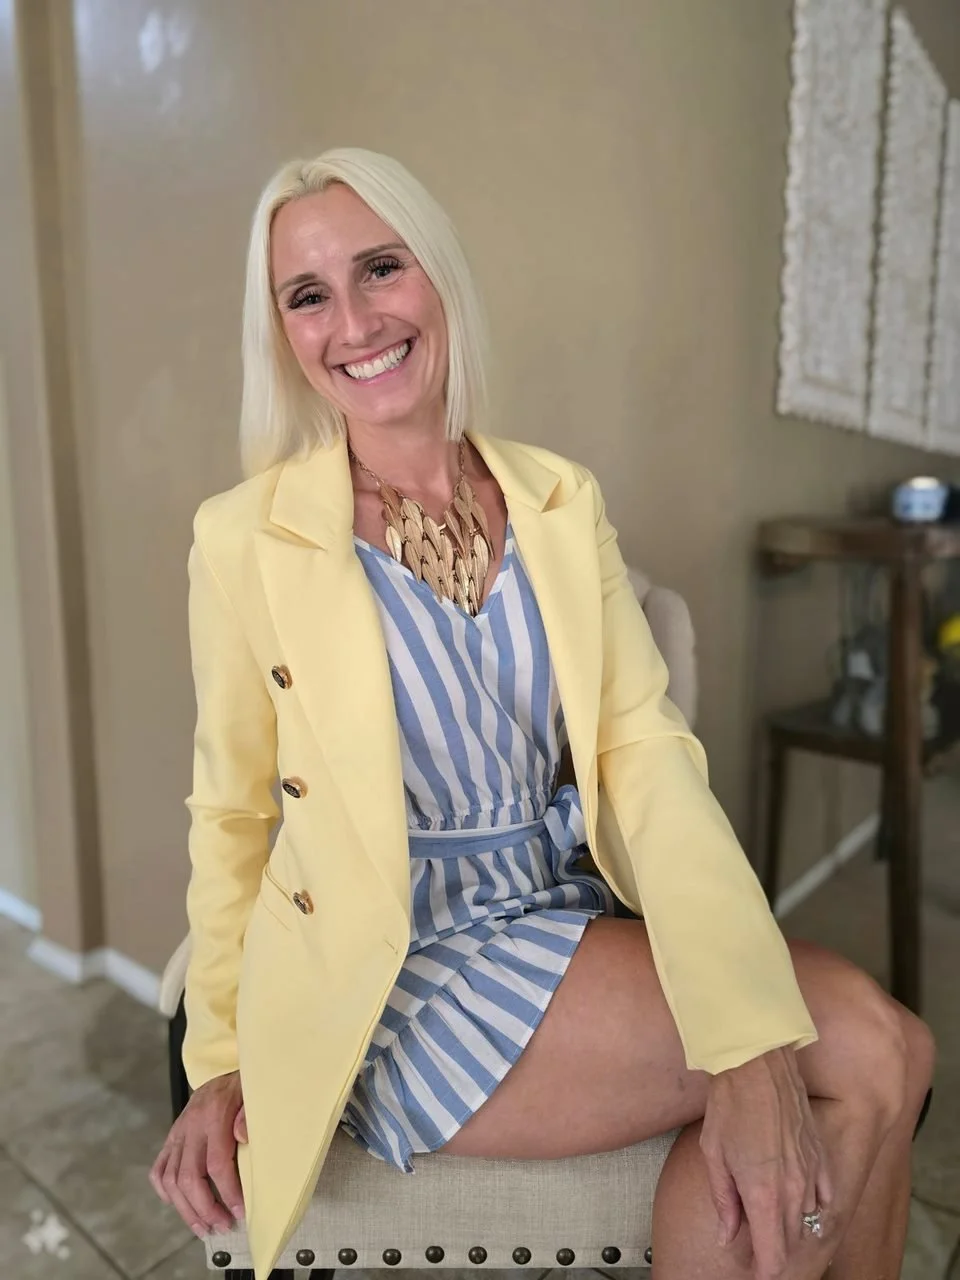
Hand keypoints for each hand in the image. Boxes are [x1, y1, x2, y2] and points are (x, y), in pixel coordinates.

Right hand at [149, 1070, 245, 1236]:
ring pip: (171, 1180)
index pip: (216, 1164)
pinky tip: (181, 1205)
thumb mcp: (255, 1093)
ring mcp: (177, 1133)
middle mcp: (190, 1127)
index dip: (228, 1192)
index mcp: (214, 1116)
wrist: (223, 1070)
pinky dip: (166, 1192)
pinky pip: (159, 1170)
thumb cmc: (244, 1087)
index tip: (240, 1212)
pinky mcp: (171, 1138)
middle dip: (205, 1209)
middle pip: (189, 1178)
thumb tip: (242, 1137)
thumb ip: (250, 1114)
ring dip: (186, 1210)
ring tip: (204, 1228)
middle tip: (222, 1227)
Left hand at [700, 1047, 832, 1278]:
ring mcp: (811, 1171)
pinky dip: (813, 1205)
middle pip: (791, 1242)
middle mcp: (794, 1188)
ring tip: (771, 1221)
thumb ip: (724, 1201)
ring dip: (791, 1227)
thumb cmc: (730, 1102)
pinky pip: (825, 1194)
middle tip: (756, 1248)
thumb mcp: (714, 1154)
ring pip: (808, 1219)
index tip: (753, 1272)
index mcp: (764, 1193)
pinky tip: (800, 1202)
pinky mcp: (820, 1153)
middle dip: (773, 1251)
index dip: (763, 1271)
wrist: (756, 1060)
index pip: (773, 1256)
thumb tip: (727, 1236)